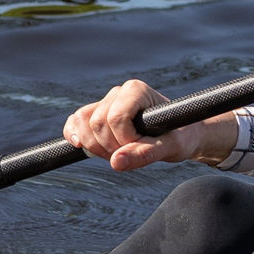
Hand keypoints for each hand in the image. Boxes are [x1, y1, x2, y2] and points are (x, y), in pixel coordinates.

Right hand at [63, 80, 239, 171]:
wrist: (179, 136)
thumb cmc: (179, 137)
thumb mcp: (170, 147)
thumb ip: (145, 153)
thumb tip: (115, 162)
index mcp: (136, 90)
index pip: (116, 118)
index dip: (125, 139)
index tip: (143, 146)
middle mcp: (118, 92)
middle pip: (96, 122)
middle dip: (110, 146)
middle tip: (130, 154)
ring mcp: (105, 102)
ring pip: (81, 122)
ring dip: (94, 146)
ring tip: (116, 154)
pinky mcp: (96, 114)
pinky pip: (74, 122)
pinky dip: (74, 135)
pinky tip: (80, 146)